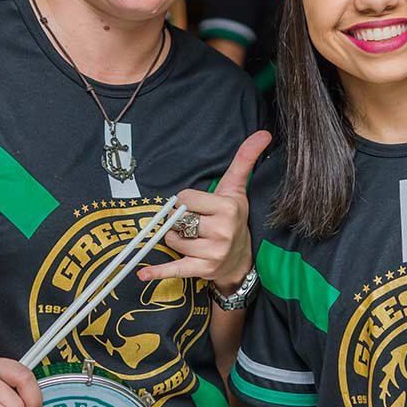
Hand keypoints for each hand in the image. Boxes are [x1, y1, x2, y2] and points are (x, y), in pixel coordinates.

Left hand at [136, 130, 272, 290]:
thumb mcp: (237, 188)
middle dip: (180, 221)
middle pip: (178, 220)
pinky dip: (158, 272)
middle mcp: (223, 231)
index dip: (185, 202)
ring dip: (175, 240)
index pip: (185, 199)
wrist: (240, 259)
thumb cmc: (233, 218)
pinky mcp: (203, 270)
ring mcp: (213, 252)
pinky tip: (143, 274)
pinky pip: (175, 269)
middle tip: (195, 225)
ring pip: (173, 240)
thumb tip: (263, 132)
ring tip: (193, 240)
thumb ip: (245, 160)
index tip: (197, 207)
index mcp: (228, 208)